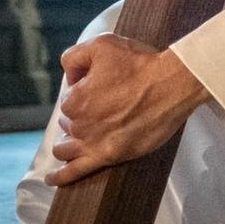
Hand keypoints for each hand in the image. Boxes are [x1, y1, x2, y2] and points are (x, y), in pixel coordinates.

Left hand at [48, 35, 210, 185]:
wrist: (172, 84)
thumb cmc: (141, 64)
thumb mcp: (102, 45)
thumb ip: (74, 57)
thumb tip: (69, 77)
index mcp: (74, 99)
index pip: (69, 100)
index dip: (83, 92)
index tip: (102, 87)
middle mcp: (79, 124)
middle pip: (69, 124)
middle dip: (79, 117)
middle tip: (103, 108)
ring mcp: (93, 143)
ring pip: (67, 148)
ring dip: (68, 143)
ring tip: (74, 141)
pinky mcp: (108, 156)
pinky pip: (75, 171)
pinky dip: (60, 177)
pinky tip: (51, 179)